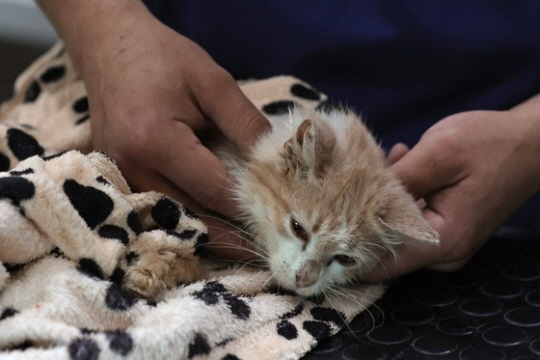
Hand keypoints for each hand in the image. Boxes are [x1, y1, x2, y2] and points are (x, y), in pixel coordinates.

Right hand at [48, 2, 269, 260]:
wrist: (110, 48)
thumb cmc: (162, 58)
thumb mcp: (212, 81)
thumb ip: (245, 123)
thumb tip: (277, 161)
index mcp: (155, 142)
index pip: (214, 190)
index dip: (249, 208)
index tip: (282, 220)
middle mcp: (133, 169)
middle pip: (194, 217)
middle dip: (234, 236)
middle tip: (271, 250)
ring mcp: (121, 178)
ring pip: (176, 221)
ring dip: (213, 235)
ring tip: (248, 247)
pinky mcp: (119, 180)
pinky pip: (160, 210)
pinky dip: (191, 221)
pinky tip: (216, 226)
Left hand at [365, 109, 539, 281]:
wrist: (531, 143)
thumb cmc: (490, 145)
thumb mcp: (439, 153)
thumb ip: (399, 179)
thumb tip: (358, 196)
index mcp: (443, 241)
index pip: (383, 264)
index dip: (349, 249)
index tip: (324, 227)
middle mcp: (444, 251)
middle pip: (385, 247)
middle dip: (363, 214)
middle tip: (352, 177)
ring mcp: (445, 241)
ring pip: (394, 229)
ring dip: (381, 198)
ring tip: (384, 162)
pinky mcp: (445, 227)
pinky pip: (409, 218)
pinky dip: (398, 195)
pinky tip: (399, 163)